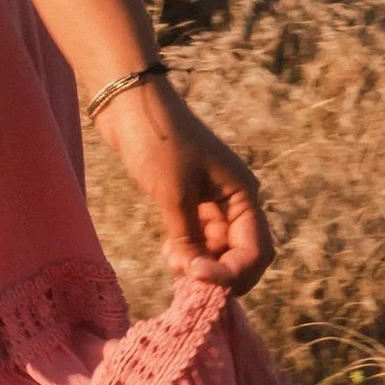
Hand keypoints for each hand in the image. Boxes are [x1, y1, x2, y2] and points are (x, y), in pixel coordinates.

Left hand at [101, 78, 274, 295]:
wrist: (129, 105)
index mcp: (243, 193)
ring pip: (217, 251)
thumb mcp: (175, 195)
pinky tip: (169, 252)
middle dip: (217, 272)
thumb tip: (197, 278)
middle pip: (240, 255)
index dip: (232, 273)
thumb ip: (189, 240)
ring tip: (172, 261)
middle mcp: (234, 200)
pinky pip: (198, 240)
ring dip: (199, 264)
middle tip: (185, 277)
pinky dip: (187, 252)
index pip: (255, 251)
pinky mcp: (189, 202)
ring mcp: (212, 202)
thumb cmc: (157, 143)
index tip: (198, 277)